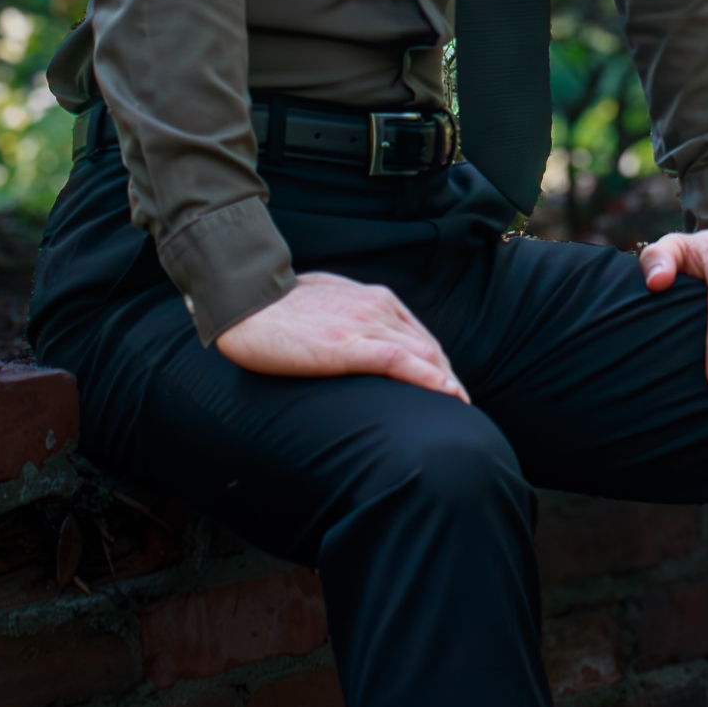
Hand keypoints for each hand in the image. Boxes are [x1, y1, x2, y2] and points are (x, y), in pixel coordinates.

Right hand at [214, 271, 470, 401]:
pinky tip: (446, 393)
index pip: (420, 335)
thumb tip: (357, 330)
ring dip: (447, 382)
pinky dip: (428, 377)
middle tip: (460, 406)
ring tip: (461, 408)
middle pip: (429, 347)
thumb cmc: (281, 305)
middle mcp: (379, 307)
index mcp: (376, 298)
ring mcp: (365, 325)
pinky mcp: (347, 345)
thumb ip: (353, 310)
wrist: (247, 304)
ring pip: (422, 354)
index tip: (448, 386)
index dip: (438, 363)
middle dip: (448, 377)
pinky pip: (399, 361)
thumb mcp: (330, 298)